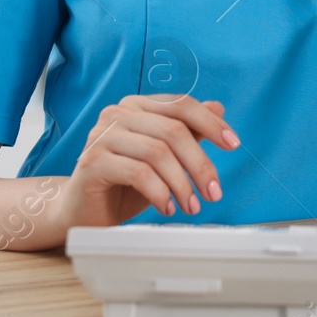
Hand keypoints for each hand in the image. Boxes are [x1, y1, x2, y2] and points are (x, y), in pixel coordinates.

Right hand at [55, 94, 239, 227]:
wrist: (82, 211)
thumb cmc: (124, 184)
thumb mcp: (164, 158)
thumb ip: (186, 132)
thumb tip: (217, 107)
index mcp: (137, 106)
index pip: (181, 105)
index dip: (211, 123)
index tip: (233, 145)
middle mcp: (117, 113)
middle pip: (173, 130)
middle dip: (200, 164)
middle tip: (214, 192)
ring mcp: (102, 135)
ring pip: (158, 152)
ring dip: (182, 184)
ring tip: (191, 206)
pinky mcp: (92, 161)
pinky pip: (138, 173)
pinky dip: (160, 193)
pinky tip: (167, 208)